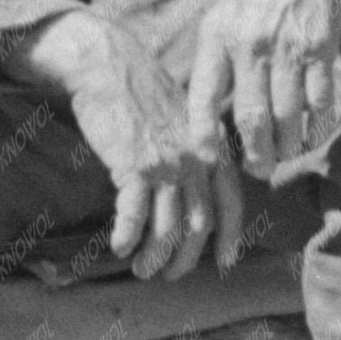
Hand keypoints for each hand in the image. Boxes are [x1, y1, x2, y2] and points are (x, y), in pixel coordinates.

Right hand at [6, 9, 246, 281]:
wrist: (108, 65)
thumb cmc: (140, 92)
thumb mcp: (182, 118)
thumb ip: (194, 150)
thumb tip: (192, 188)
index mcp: (211, 149)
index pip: (231, 202)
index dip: (230, 237)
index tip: (223, 263)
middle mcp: (195, 159)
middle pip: (199, 224)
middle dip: (185, 257)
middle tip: (168, 274)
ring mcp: (167, 163)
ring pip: (168, 227)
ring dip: (155, 256)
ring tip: (141, 270)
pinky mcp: (134, 164)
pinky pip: (135, 214)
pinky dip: (128, 237)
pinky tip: (119, 248)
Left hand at [186, 0, 340, 181]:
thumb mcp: (223, 13)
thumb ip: (216, 60)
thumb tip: (206, 117)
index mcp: (217, 37)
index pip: (202, 99)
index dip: (203, 138)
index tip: (208, 161)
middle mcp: (250, 44)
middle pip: (250, 119)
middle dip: (256, 156)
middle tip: (260, 171)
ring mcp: (287, 46)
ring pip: (288, 118)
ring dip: (289, 147)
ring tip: (287, 155)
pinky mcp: (321, 47)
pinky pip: (320, 102)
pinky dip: (318, 127)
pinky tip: (314, 134)